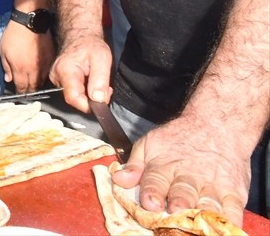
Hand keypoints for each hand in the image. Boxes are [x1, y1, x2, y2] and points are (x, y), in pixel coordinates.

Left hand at [0, 22, 54, 92]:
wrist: (30, 22)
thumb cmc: (14, 35)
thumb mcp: (3, 51)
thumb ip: (6, 68)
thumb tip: (9, 80)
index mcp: (21, 69)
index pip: (22, 88)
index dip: (20, 93)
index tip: (18, 94)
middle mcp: (34, 70)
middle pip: (33, 88)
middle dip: (29, 92)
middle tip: (26, 92)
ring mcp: (44, 65)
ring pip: (42, 82)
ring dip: (37, 85)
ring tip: (33, 86)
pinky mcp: (51, 59)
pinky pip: (49, 73)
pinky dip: (44, 77)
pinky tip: (40, 75)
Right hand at [49, 33, 112, 113]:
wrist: (80, 36)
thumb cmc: (90, 44)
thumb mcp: (102, 59)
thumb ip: (100, 80)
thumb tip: (99, 100)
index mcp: (65, 71)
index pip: (73, 98)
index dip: (89, 105)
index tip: (102, 101)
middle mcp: (57, 76)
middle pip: (74, 98)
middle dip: (92, 98)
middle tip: (104, 87)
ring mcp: (56, 78)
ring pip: (74, 96)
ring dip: (89, 94)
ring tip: (96, 81)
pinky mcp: (59, 80)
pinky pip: (73, 91)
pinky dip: (84, 90)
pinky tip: (89, 81)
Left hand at [113, 113, 251, 225]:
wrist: (216, 126)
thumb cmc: (179, 138)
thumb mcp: (150, 144)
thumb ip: (134, 165)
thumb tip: (118, 179)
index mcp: (164, 166)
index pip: (155, 180)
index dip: (152, 192)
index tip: (150, 203)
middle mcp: (188, 176)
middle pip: (183, 192)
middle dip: (179, 203)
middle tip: (176, 211)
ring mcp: (212, 185)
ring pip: (208, 202)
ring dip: (203, 212)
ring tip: (200, 221)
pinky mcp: (234, 192)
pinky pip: (233, 209)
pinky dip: (230, 220)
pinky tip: (224, 225)